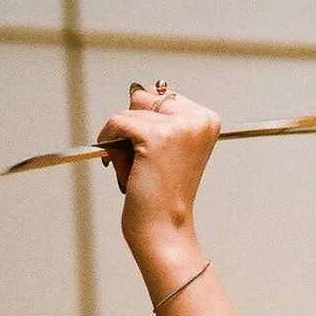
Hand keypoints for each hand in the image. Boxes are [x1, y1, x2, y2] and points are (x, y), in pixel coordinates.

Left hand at [97, 83, 220, 255]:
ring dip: (123, 140)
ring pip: (129, 111)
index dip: (147, 122)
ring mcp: (179, 127)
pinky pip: (116, 122)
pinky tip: (120, 166)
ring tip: (139, 169)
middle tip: (146, 162)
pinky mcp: (156, 136)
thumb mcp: (169, 145)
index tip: (154, 152)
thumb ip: (158, 115)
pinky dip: (108, 142)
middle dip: (134, 127)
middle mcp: (198, 119)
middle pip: (144, 97)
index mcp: (207, 119)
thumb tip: (136, 89)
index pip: (161, 95)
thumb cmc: (163, 190)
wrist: (164, 226)